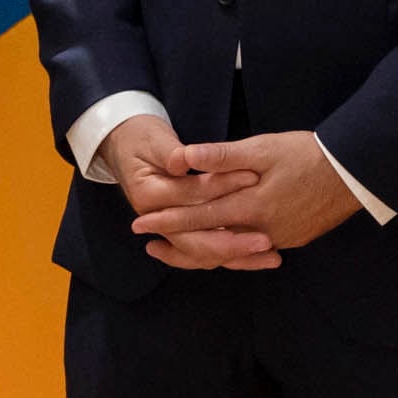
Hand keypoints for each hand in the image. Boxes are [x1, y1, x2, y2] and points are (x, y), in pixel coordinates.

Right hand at [97, 114, 271, 270]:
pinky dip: (230, 256)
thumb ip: (173, 153)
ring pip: (203, 253)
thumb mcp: (156, 140)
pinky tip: (256, 258)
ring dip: (237, 257)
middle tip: (266, 242)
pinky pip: (206, 251)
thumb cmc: (143, 139)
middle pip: (195, 241)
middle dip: (233, 243)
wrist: (125, 146)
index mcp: (149, 196)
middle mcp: (157, 220)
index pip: (191, 197)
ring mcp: (169, 230)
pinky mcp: (182, 232)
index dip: (222, 188)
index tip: (254, 179)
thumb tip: (184, 159)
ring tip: (271, 257)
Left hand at [132, 132, 362, 258]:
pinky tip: (225, 245)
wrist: (355, 172)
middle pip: (210, 242)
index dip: (168, 219)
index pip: (199, 216)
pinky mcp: (294, 238)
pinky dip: (234, 249)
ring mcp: (279, 238)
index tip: (141, 223)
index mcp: (250, 207)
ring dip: (204, 248)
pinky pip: (254, 249)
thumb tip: (185, 158)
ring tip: (180, 247)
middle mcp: (261, 231)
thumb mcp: (263, 148)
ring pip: (232, 250)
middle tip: (149, 243)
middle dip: (177, 240)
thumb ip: (223, 156)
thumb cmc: (308, 154)